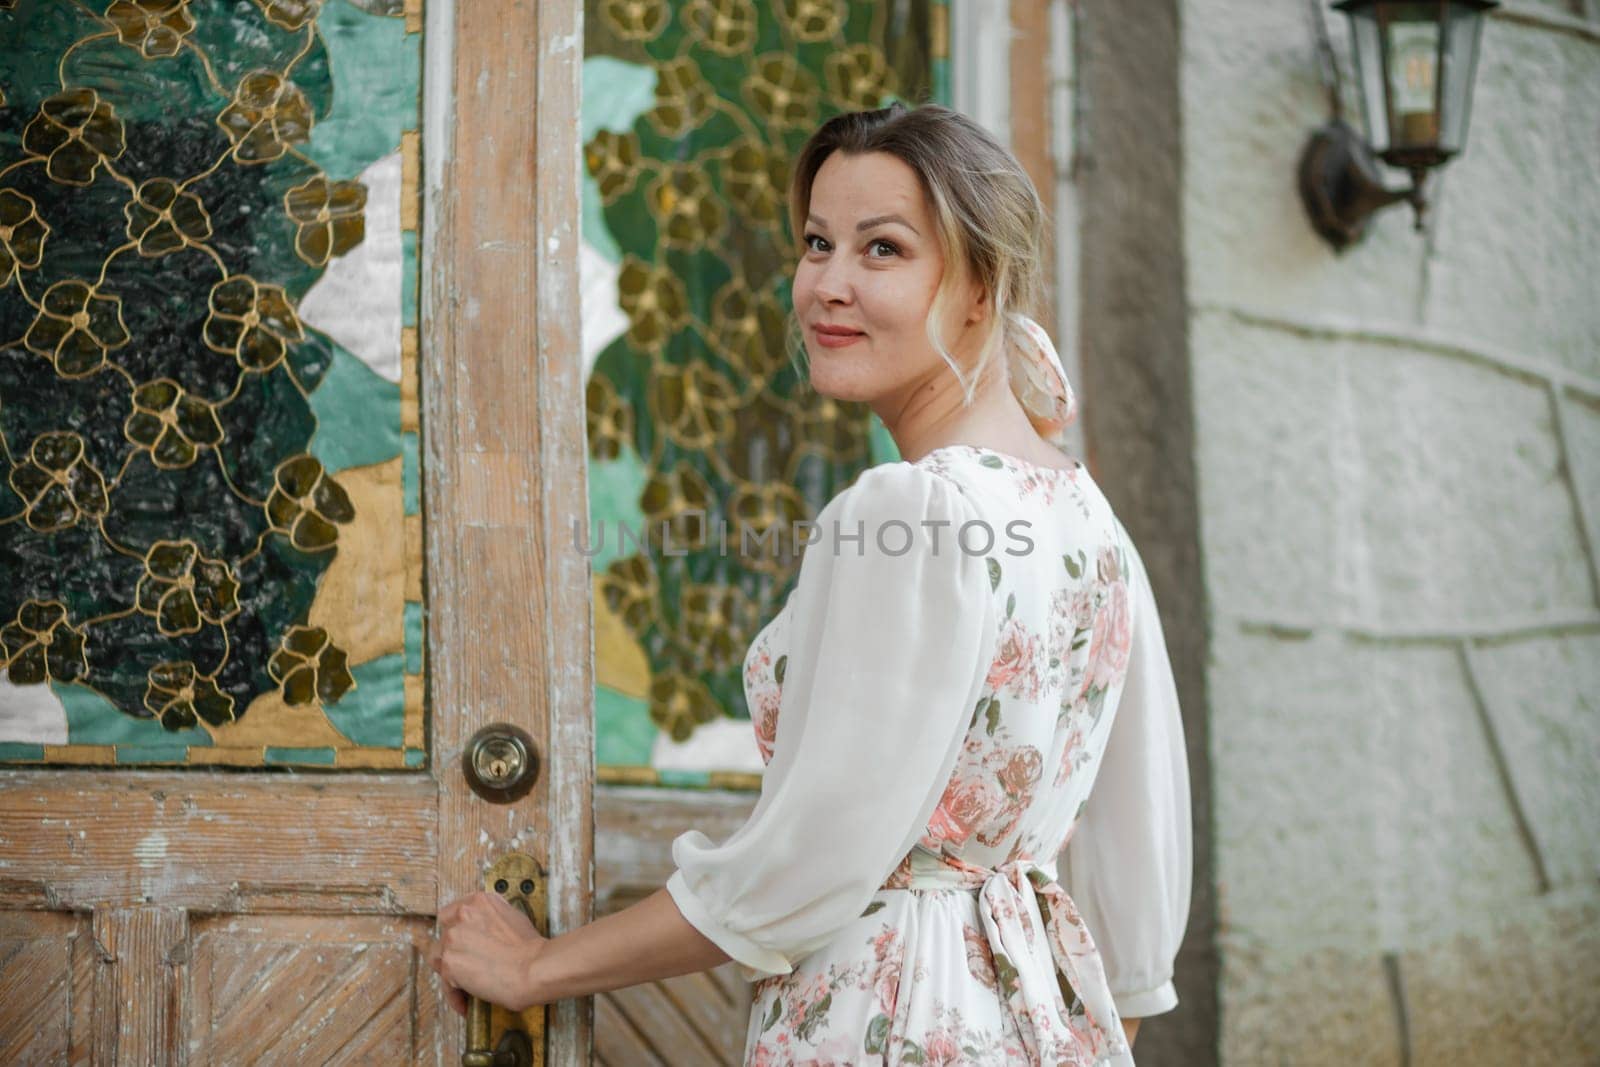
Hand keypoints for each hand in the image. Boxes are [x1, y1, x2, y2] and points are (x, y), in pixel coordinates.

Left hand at [428, 891, 549, 1015]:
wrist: (534, 968)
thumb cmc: (531, 948)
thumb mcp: (513, 917)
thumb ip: (491, 917)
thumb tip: (485, 929)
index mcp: (478, 901)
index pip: (452, 913)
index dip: (455, 930)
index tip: (460, 942)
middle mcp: (462, 915)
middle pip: (444, 935)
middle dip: (453, 951)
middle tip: (466, 966)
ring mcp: (453, 938)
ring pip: (439, 958)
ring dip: (450, 972)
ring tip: (465, 986)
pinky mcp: (449, 963)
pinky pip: (446, 984)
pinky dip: (455, 996)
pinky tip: (467, 1003)